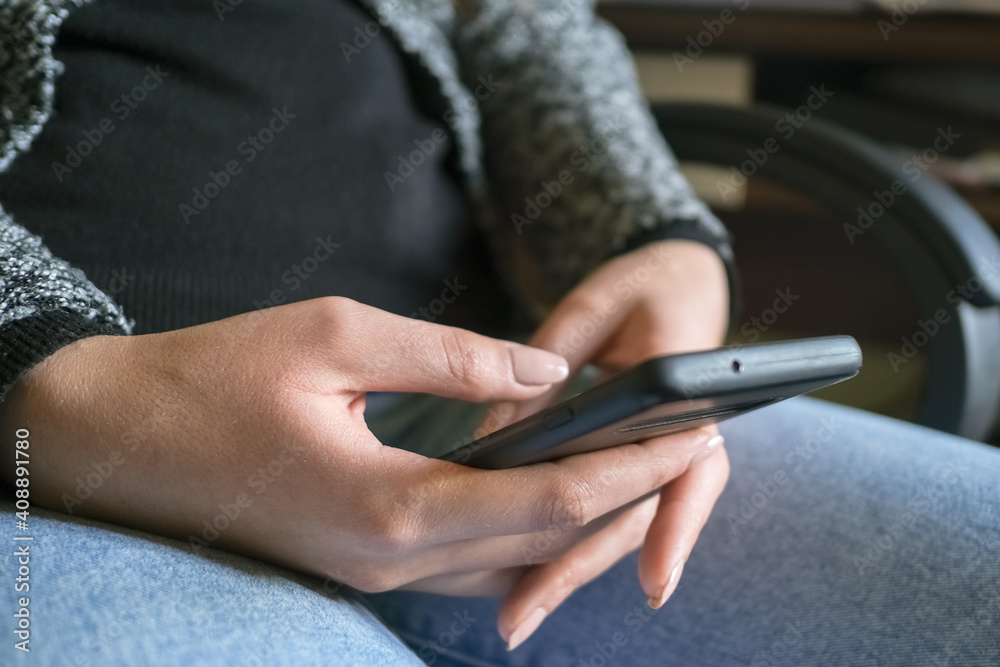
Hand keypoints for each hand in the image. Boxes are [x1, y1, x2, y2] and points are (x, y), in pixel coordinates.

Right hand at [0, 296, 722, 596]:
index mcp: (393, 507)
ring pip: (512, 561)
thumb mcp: (337, 335)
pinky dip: (525, 530)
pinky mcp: (362, 564)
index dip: (630, 465)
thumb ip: (453, 357)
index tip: (691, 431)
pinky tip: (548, 491)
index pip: (550, 499)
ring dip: (580, 516)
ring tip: (634, 462)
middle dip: (626, 491)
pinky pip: (468, 561)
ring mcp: (376, 574)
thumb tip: (545, 373)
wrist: (120, 439)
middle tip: (688, 440)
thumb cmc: (215, 378)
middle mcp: (393, 562)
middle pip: (545, 541)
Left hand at [484, 240, 731, 648]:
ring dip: (570, 569)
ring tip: (515, 613)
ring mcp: (661, 457)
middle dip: (582, 567)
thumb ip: (547, 370)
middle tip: (521, 616)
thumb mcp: (591, 311)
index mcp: (690, 394)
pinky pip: (609, 509)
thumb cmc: (643, 289)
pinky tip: (525, 574)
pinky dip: (570, 543)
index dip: (674, 525)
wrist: (684, 282)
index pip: (691, 468)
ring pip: (621, 524)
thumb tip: (493, 443)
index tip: (655, 581)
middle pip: (642, 517)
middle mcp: (684, 437)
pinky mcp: (638, 465)